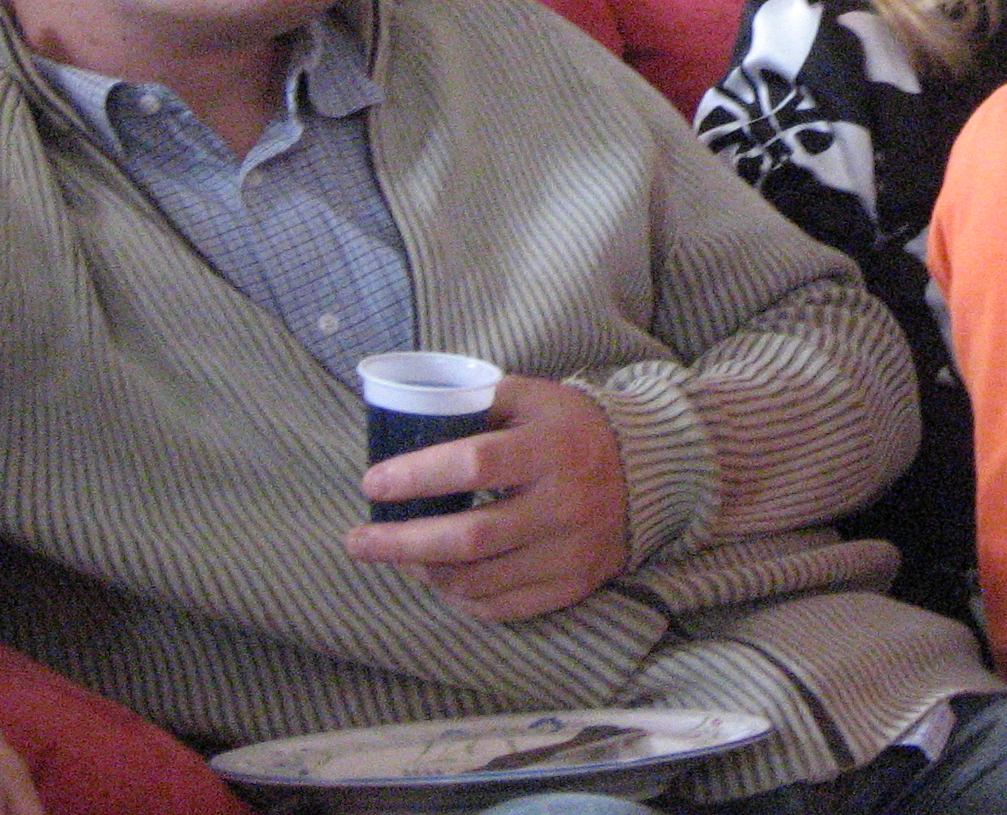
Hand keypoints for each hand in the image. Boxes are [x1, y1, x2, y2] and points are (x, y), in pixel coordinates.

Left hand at [344, 376, 629, 619]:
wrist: (649, 471)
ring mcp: (569, 551)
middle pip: (468, 537)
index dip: (417, 477)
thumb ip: (480, 404)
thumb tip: (410, 421)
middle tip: (356, 541)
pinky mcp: (572, 586)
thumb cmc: (574, 429)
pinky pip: (500, 607)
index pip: (474, 465)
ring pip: (478, 581)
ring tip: (399, 556)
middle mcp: (564, 504)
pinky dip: (461, 597)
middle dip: (402, 543)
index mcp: (553, 448)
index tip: (371, 484)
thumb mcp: (536, 399)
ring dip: (425, 572)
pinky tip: (441, 577)